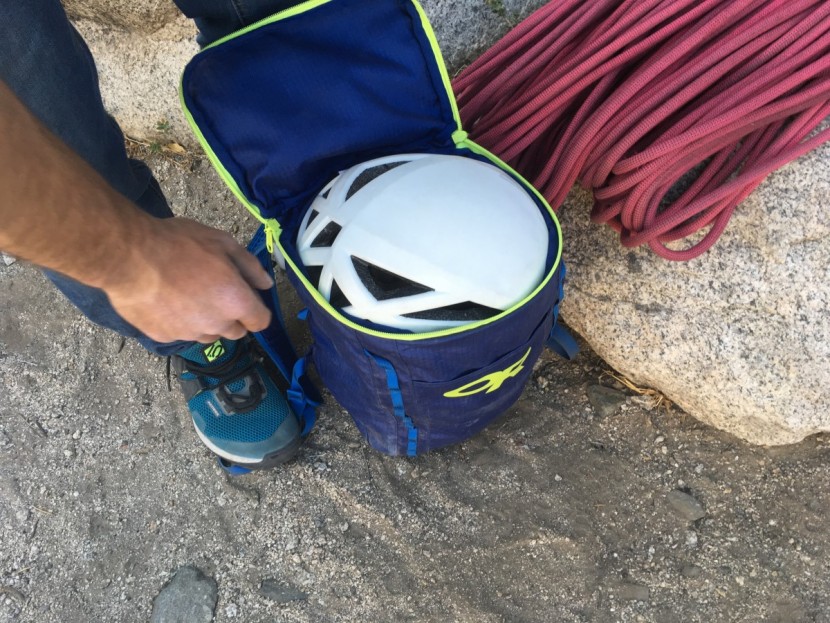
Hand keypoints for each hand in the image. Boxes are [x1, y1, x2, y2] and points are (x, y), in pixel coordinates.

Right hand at [102, 216, 273, 343]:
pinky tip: (166, 299)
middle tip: (213, 289)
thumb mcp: (222, 242)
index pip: (260, 322)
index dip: (256, 310)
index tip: (246, 297)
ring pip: (208, 334)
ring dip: (206, 320)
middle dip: (231, 315)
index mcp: (236, 302)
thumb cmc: (179, 244)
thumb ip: (249, 266)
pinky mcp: (164, 337)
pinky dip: (179, 321)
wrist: (129, 258)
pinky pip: (180, 333)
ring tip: (188, 293)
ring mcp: (189, 334)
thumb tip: (265, 284)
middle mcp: (216, 324)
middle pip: (236, 331)